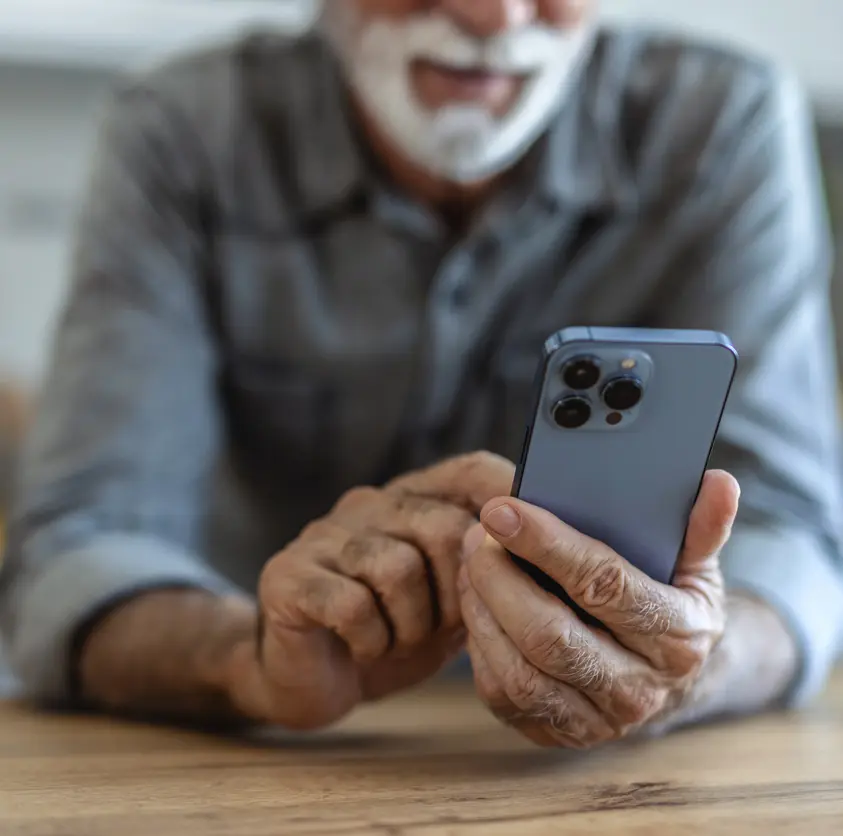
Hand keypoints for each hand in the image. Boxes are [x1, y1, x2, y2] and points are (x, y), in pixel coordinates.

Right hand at [226, 451, 514, 729]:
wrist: (311, 677)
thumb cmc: (392, 633)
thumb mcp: (448, 601)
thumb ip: (483, 572)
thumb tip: (541, 557)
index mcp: (413, 500)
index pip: (470, 470)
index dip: (508, 494)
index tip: (534, 536)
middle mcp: (369, 504)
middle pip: (443, 527)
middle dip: (457, 593)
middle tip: (442, 627)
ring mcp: (325, 536)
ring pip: (397, 567)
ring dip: (411, 624)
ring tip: (399, 639)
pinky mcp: (288, 575)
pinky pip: (352, 604)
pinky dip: (371, 639)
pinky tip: (365, 647)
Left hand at [459, 470, 740, 747]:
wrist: (667, 680)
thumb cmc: (669, 602)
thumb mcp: (693, 565)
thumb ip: (701, 526)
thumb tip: (720, 482)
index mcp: (678, 637)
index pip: (604, 585)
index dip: (548, 544)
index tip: (502, 509)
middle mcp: (638, 688)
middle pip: (550, 636)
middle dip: (501, 579)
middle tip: (477, 534)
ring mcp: (595, 719)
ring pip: (519, 671)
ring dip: (482, 609)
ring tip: (472, 560)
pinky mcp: (555, 732)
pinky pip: (501, 693)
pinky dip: (478, 643)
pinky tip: (475, 600)